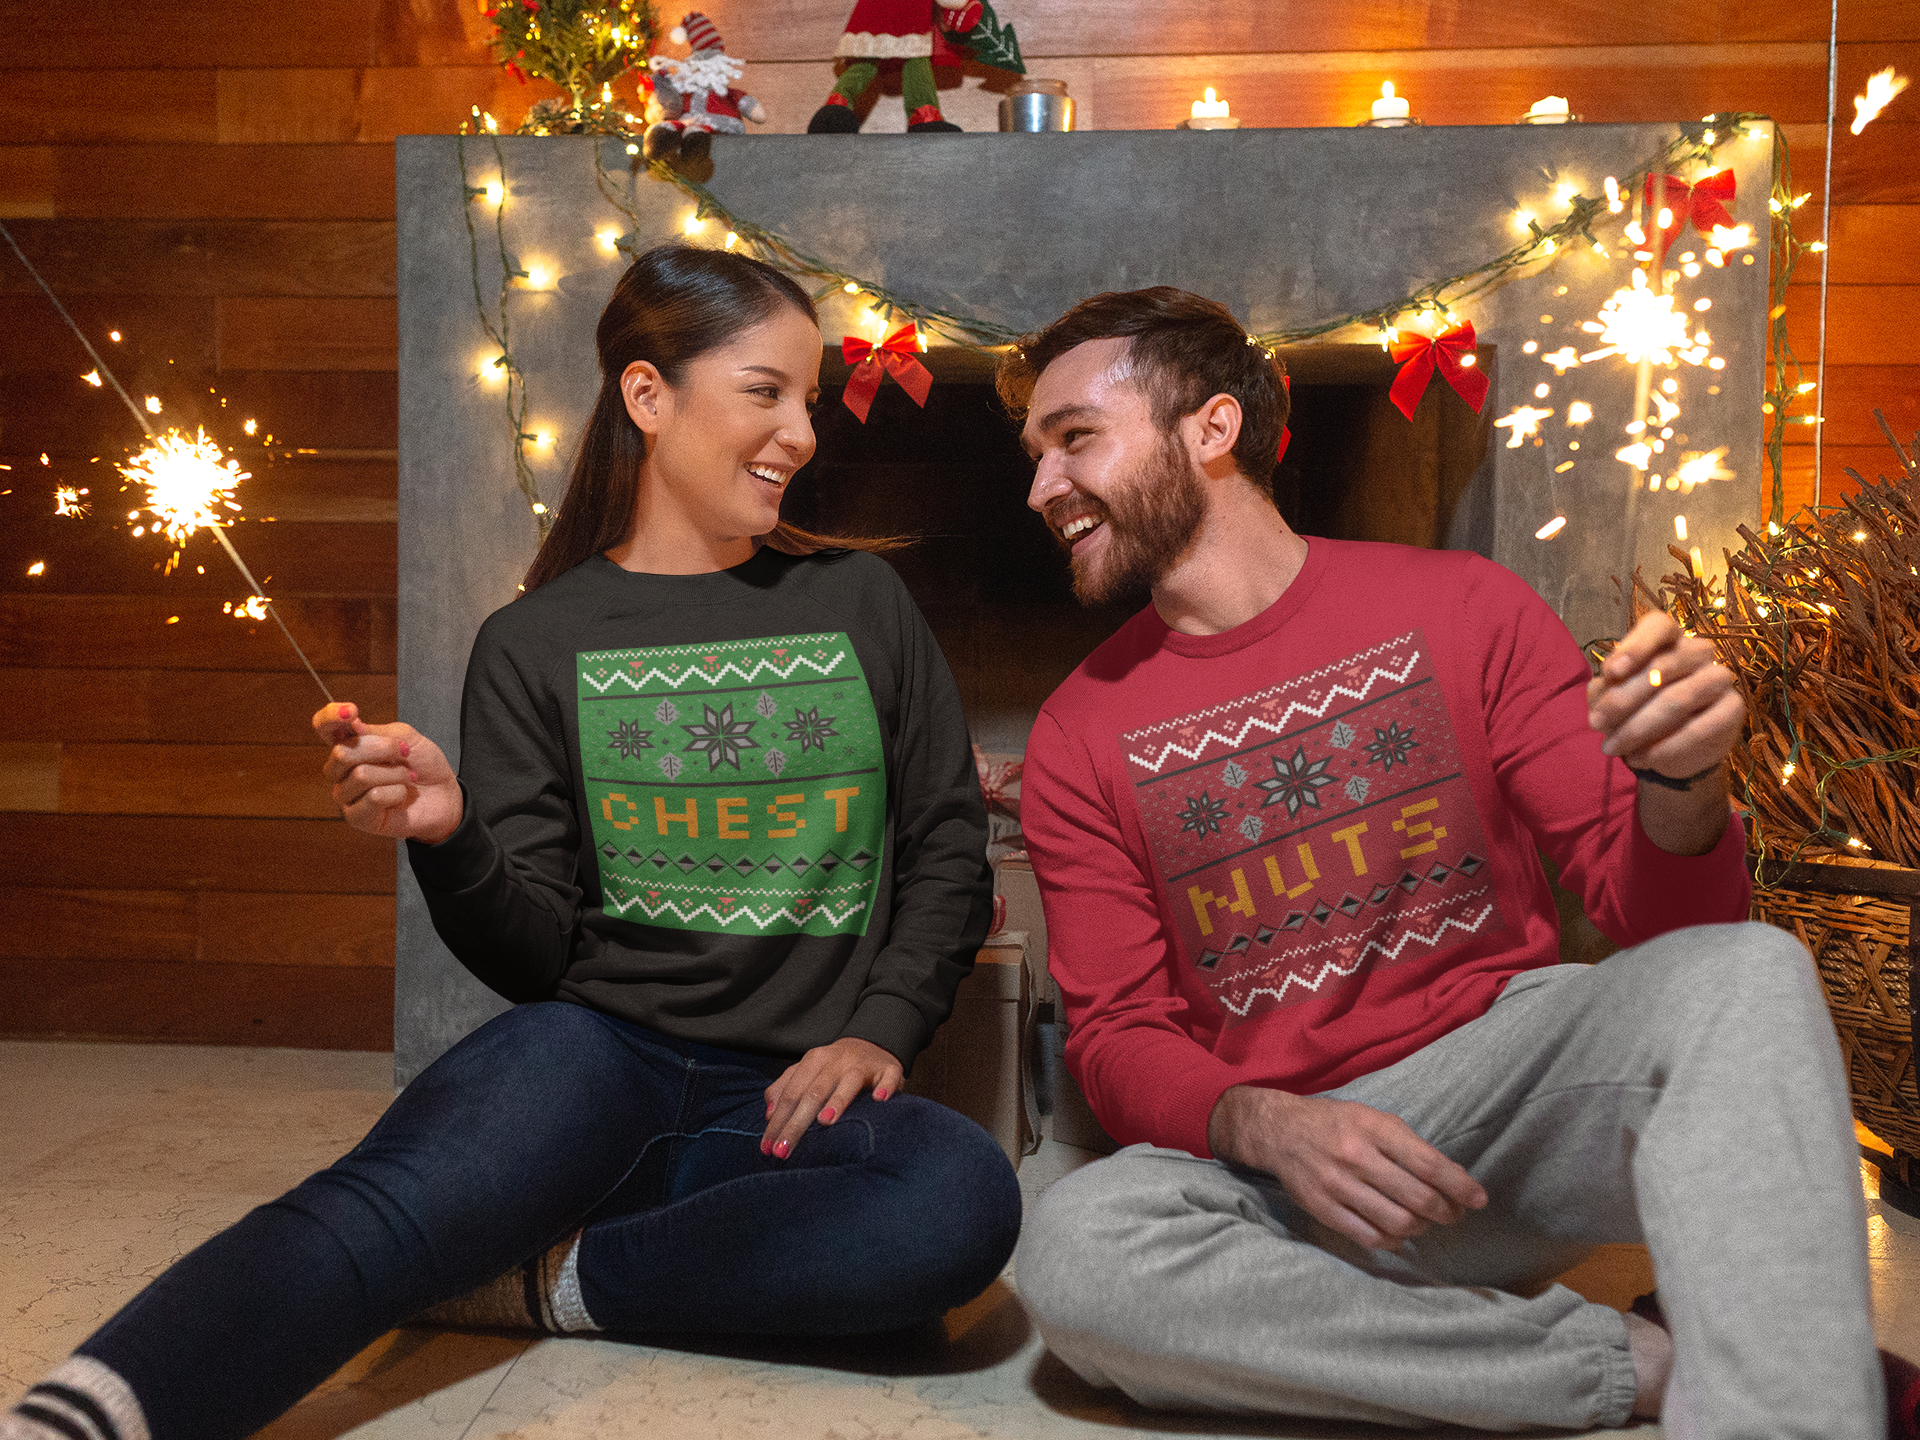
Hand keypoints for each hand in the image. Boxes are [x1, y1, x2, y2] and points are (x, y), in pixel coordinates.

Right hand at [313, 701, 462, 843]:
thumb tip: (352, 727)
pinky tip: (401, 796)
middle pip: (342, 753)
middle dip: (382, 749)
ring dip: (395, 774)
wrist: (444, 795)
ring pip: (361, 775)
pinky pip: (373, 797)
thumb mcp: (406, 738)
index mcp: (349, 745)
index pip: (323, 727)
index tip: (352, 711)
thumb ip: (377, 732)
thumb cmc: (423, 765)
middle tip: (405, 753)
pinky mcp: (357, 817)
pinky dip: (397, 792)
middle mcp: (340, 770)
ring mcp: (346, 795)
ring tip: (407, 778)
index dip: (330, 716)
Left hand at [761, 1037, 903, 1160]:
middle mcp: (837, 1060)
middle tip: (784, 1150)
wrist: (871, 1045)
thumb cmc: (833, 1067)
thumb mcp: (807, 1072)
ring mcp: (864, 1065)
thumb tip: (769, 1113)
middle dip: (797, 1123)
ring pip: (849, 1082)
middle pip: (814, 1093)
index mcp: (814, 1060)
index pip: (791, 1093)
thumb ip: (785, 1088)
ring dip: (837, 1101)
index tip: (767, 1148)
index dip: (778, 1121)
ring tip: (825, 1121)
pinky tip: (879, 1100)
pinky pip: (888, 1078)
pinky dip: (884, 1088)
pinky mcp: (889, 1070)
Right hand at [1207, 1084, 1486, 1250]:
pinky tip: (1398, 1233)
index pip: (1429, 1164)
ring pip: (1398, 1222)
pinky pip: (1370, 1237)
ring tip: (1424, 1222)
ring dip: (1421, 1227)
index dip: (1460, 1186)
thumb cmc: (1335, 1123)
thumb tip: (1453, 1179)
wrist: (1278, 1131)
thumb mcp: (1373, 1118)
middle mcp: (1356, 1156)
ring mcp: (1337, 1186)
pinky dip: (1392, 1240)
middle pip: (1418, 1198)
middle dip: (1446, 1212)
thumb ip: (1409, 1146)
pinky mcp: (1323, 1209)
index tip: (1479, 1199)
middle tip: (1453, 1214)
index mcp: (1373, 1128)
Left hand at [1587, 611, 1743, 779]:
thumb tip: (1604, 685)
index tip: (1611, 672)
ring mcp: (1719, 678)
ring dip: (1638, 728)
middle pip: (1661, 667)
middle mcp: (1698, 652)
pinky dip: (1664, 747)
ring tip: (1611, 747)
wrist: (1671, 749)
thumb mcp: (1614, 697)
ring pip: (1677, 699)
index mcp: (1669, 639)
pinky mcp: (1733, 708)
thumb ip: (1606, 688)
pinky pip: (1699, 728)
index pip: (1659, 626)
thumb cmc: (1638, 711)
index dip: (1635, 647)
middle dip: (1622, 699)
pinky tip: (1640, 758)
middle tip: (1595, 724)